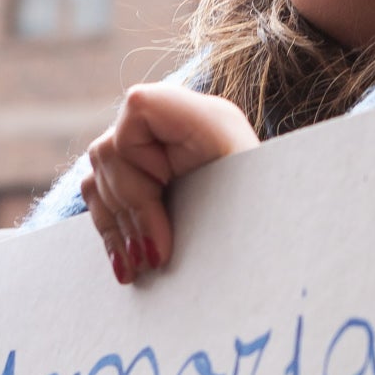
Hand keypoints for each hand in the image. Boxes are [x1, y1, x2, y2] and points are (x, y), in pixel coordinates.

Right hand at [77, 87, 259, 282]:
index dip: (138, 153)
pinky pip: (98, 197)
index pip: (140, 105)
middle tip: (155, 257)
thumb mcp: (246, 195)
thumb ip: (200, 188)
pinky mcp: (138, 180)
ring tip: (140, 269)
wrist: (277, 244)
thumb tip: (151, 223)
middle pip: (109, 151)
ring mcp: (151, 153)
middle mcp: (173, 127)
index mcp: (205, 117)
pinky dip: (111, 231)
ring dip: (117, 227)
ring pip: (97, 178)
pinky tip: (128, 264)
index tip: (165, 193)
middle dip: (130, 209)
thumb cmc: (270, 216)